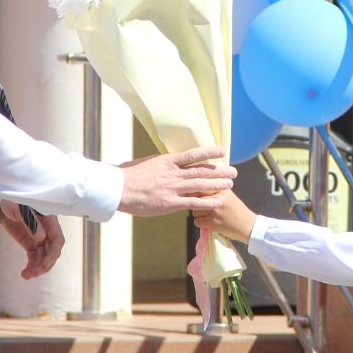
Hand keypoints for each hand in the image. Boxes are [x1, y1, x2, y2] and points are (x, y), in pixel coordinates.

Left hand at [0, 199, 63, 279]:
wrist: (2, 201)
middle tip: (32, 273)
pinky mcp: (30, 243)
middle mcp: (47, 231)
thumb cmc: (13, 200)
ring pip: (43, 257)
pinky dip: (31, 266)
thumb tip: (41, 239)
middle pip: (52, 252)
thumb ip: (31, 222)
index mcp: (49, 221)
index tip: (44, 264)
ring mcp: (39, 238)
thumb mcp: (20, 209)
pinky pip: (34, 257)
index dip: (53, 253)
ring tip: (25, 275)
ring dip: (37, 268)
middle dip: (44, 264)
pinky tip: (25, 273)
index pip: (58, 240)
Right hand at [116, 146, 235, 216]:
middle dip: (220, 171)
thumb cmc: (127, 176)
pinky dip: (207, 202)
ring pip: (201, 185)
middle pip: (202, 170)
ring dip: (218, 184)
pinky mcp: (170, 202)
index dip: (209, 152)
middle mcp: (173, 173)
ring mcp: (173, 188)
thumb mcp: (146, 163)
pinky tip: (218, 201)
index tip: (222, 150)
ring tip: (231, 184)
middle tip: (234, 171)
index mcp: (167, 161)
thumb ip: (159, 164)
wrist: (118, 188)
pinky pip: (193, 202)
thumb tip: (164, 162)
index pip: (193, 154)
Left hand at [190, 190, 257, 242]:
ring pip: (194, 210)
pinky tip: (209, 222)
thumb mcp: (228, 195)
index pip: (201, 185)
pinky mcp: (212, 222)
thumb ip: (216, 188)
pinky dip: (201, 223)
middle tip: (202, 207)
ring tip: (207, 216)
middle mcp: (218, 198)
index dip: (196, 191)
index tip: (197, 195)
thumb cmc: (237, 210)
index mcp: (222, 189)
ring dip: (198, 214)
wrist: (248, 225)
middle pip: (195, 198)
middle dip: (196, 203)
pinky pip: (197, 221)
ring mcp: (214, 210)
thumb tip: (198, 183)